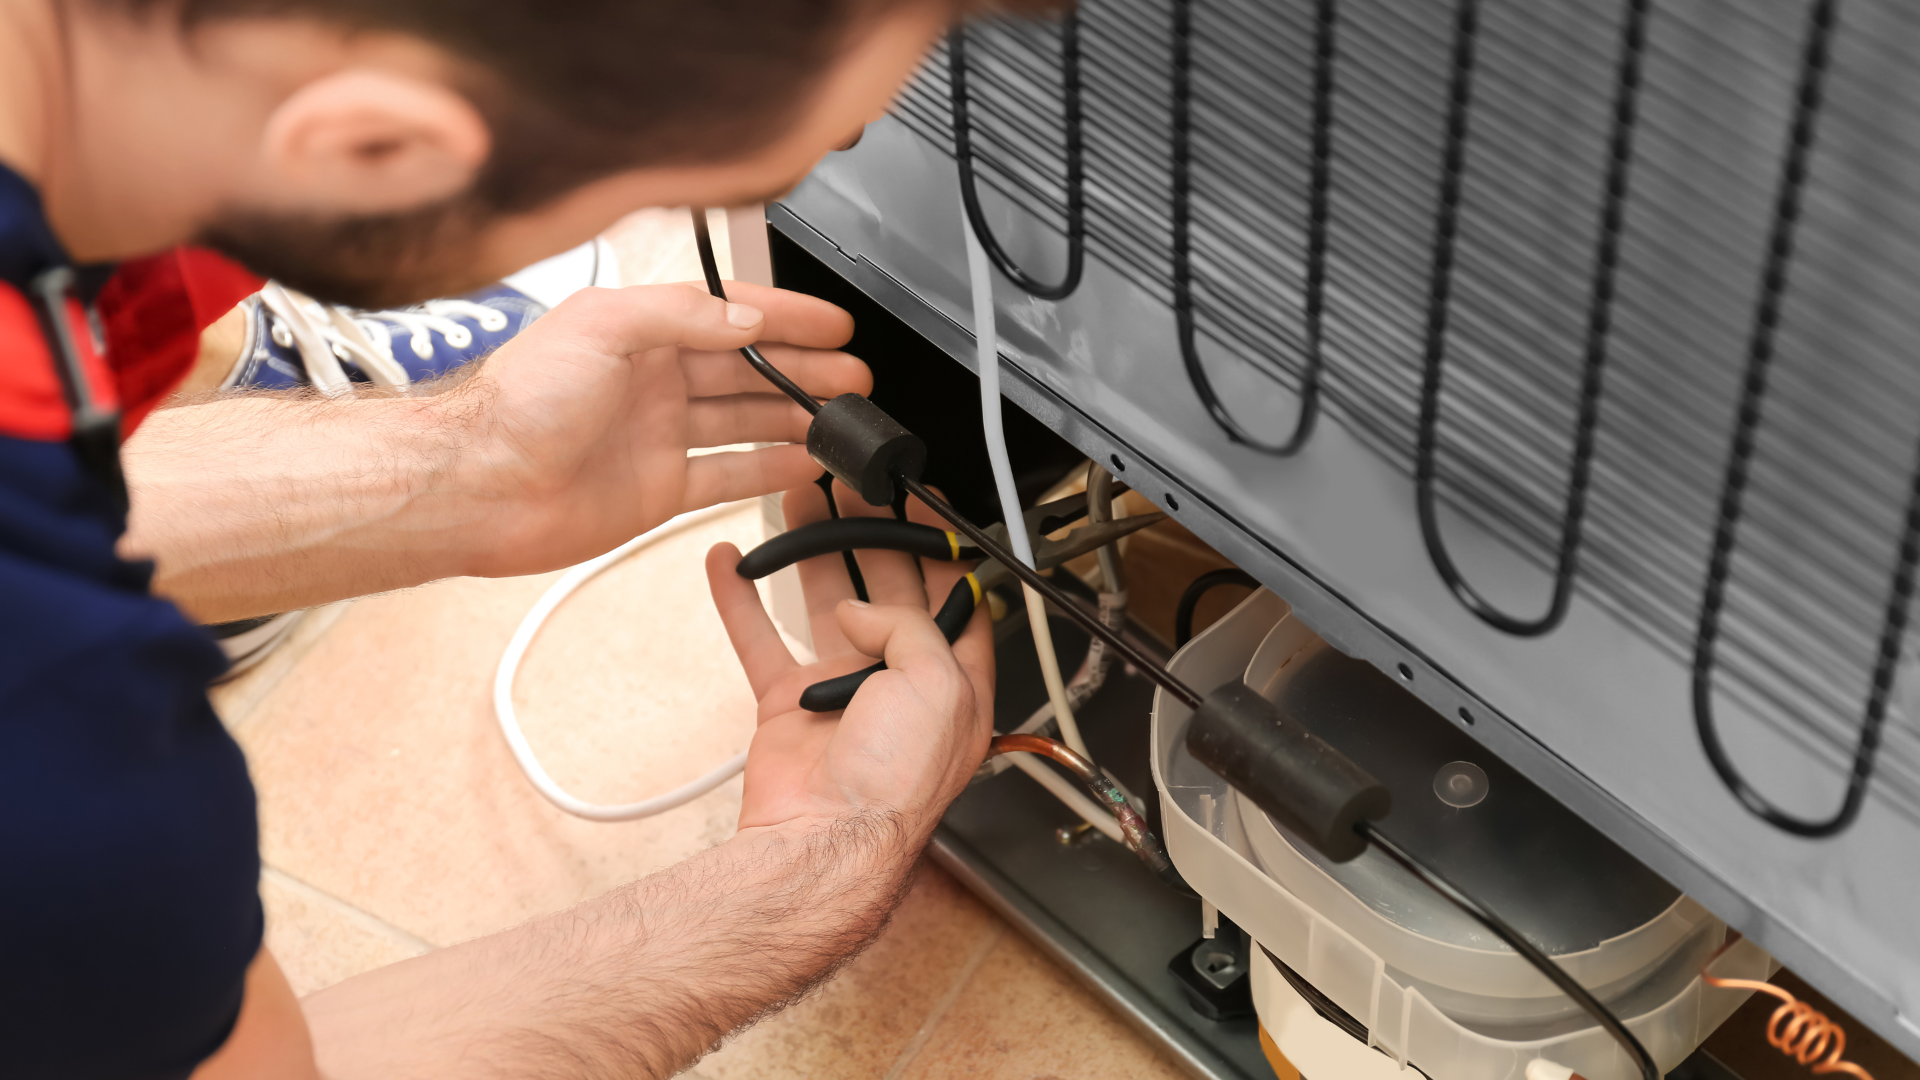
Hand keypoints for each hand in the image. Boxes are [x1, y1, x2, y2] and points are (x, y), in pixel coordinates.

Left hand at [453, 281, 868, 577]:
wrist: (476, 485)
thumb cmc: (516, 402)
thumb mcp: (601, 326)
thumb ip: (679, 316)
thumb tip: (744, 319)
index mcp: (639, 331)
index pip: (730, 315)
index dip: (787, 318)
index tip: (835, 324)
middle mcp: (652, 380)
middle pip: (747, 369)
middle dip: (804, 369)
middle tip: (854, 377)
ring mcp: (658, 435)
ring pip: (745, 421)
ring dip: (795, 417)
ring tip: (842, 420)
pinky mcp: (657, 490)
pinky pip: (726, 475)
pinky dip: (767, 470)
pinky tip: (802, 464)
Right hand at [705, 482, 995, 834]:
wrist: (824, 842)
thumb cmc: (895, 784)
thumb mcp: (936, 683)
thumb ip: (908, 624)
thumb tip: (862, 608)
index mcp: (955, 680)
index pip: (954, 594)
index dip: (939, 545)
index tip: (917, 499)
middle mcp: (903, 682)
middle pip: (888, 585)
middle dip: (872, 531)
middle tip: (851, 484)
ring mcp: (844, 689)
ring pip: (826, 600)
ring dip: (811, 549)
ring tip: (798, 501)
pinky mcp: (789, 703)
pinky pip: (762, 639)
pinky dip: (741, 601)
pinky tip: (729, 565)